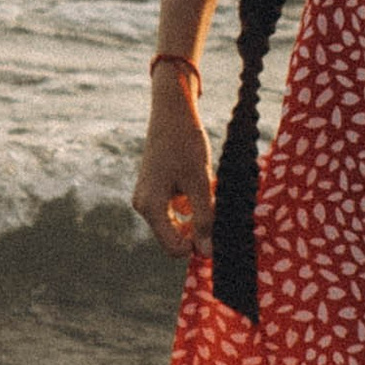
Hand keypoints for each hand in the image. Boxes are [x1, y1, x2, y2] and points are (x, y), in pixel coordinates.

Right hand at [133, 84, 215, 258]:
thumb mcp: (201, 181)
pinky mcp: (155, 189)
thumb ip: (204, 217)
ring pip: (177, 223)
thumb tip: (207, 253)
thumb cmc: (185, 143)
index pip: (175, 248)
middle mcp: (143, 206)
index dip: (199, 246)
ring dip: (198, 216)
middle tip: (220, 211)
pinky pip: (175, 209)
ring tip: (212, 195)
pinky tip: (204, 187)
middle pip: (175, 237)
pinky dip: (192, 204)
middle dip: (198, 231)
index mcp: (150, 206)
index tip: (220, 231)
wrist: (172, 112)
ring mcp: (147, 197)